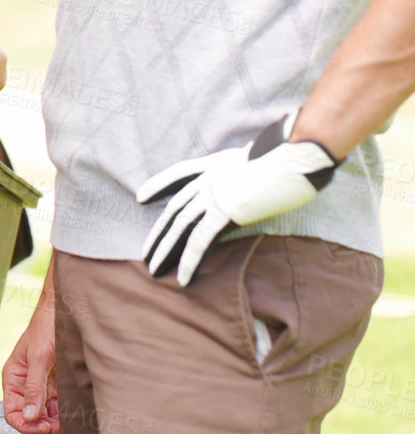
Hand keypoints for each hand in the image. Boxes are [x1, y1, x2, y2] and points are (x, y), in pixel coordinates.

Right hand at [1, 302, 58, 433]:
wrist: (64, 312)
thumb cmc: (46, 326)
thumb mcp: (39, 358)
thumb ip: (34, 388)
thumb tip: (30, 416)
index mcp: (13, 378)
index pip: (12, 412)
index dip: (25, 424)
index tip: (40, 427)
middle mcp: (26, 384)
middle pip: (29, 417)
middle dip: (42, 425)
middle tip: (56, 426)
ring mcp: (42, 385)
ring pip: (45, 414)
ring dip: (54, 421)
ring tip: (65, 421)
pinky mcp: (56, 384)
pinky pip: (57, 405)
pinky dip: (63, 413)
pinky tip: (70, 412)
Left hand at [137, 113, 340, 286]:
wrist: (294, 155)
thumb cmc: (292, 155)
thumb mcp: (266, 159)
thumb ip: (253, 170)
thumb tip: (258, 179)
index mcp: (217, 163)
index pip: (180, 173)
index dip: (159, 185)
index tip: (140, 196)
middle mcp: (210, 178)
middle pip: (175, 207)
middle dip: (159, 231)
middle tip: (146, 251)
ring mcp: (214, 195)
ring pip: (180, 226)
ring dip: (165, 250)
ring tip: (153, 269)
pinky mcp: (224, 214)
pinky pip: (200, 242)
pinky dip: (190, 262)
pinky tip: (182, 279)